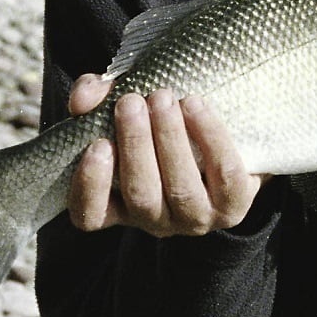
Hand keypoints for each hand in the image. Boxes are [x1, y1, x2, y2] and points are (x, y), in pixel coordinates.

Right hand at [64, 75, 262, 236]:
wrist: (231, 136)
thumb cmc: (164, 122)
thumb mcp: (127, 107)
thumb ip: (96, 97)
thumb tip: (83, 97)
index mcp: (120, 205)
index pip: (91, 214)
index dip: (91, 185)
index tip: (97, 144)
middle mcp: (155, 219)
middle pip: (141, 194)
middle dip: (135, 144)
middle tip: (131, 102)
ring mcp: (195, 217)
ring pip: (181, 188)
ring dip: (169, 139)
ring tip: (162, 98)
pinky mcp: (233, 205)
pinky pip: (224, 175)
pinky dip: (210, 137)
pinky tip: (196, 105)